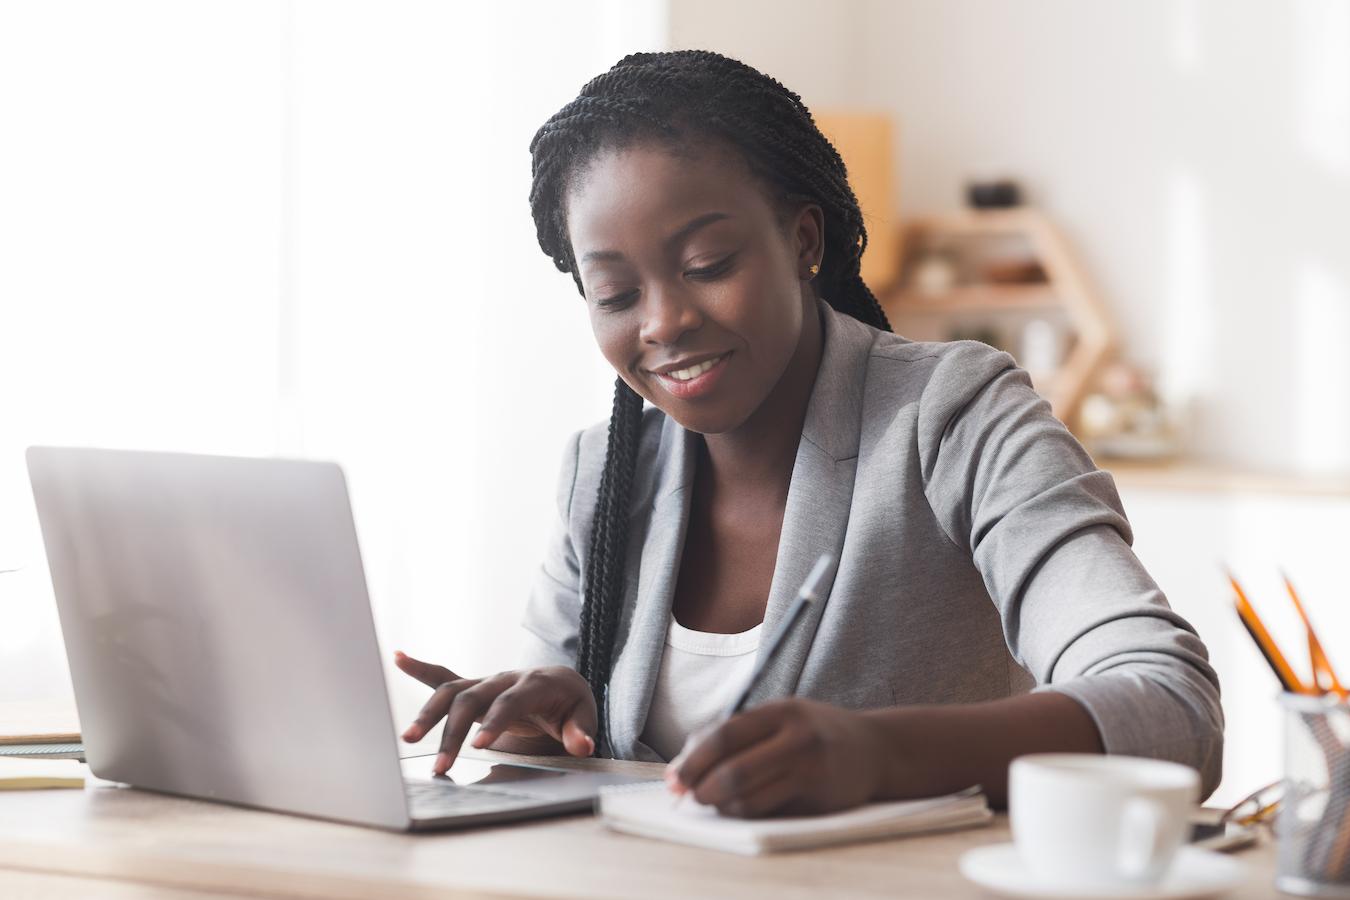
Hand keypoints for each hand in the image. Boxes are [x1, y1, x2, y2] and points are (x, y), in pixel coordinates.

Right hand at [394, 650, 596, 774]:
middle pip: (472, 700)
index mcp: (534, 683)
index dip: (495, 722)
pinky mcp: (473, 687)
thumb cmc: (571, 704)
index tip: (479, 746)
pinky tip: (399, 658)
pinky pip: (443, 676)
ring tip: (408, 738)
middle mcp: (504, 678)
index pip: (510, 703)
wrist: (561, 683)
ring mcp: (486, 681)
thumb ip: (581, 731)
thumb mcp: (583, 716)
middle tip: (442, 765)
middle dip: (454, 732)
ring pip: (451, 692)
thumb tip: (583, 745)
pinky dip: (421, 668)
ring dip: (428, 715)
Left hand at [666, 698, 884, 817]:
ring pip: (748, 798)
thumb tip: (682, 764)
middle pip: (733, 770)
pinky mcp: (818, 798)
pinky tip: (740, 807)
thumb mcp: (780, 718)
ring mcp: (810, 769)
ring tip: (713, 802)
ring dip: (720, 805)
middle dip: (701, 787)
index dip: (693, 759)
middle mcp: (797, 737)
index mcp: (782, 710)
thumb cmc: (815, 732)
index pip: (725, 734)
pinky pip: (768, 811)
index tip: (675, 777)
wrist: (875, 749)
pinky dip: (745, 813)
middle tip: (689, 795)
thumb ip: (736, 734)